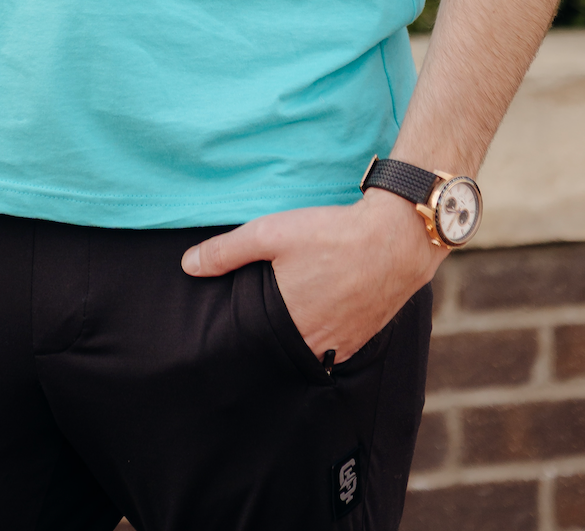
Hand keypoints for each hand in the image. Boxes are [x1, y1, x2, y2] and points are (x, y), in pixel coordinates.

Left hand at [181, 190, 442, 362]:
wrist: (396, 238)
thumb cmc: (331, 235)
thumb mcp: (271, 234)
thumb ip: (227, 251)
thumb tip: (188, 266)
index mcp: (289, 326)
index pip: (256, 346)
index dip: (246, 337)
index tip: (237, 328)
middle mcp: (317, 345)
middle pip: (283, 350)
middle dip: (272, 337)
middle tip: (264, 317)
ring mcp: (345, 345)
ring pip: (311, 349)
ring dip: (300, 335)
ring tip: (292, 312)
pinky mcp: (365, 336)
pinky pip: (336, 345)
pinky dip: (325, 332)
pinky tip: (323, 309)